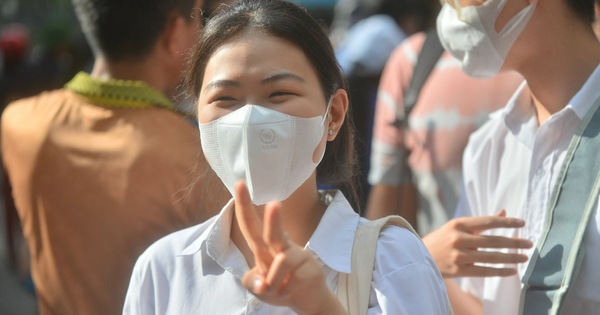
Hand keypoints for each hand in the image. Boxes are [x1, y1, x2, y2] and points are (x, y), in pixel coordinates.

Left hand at [233, 181, 344, 314]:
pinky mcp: (310, 267)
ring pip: (283, 261)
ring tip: (275, 290)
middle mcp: (280, 247)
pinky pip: (292, 281)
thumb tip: (262, 283)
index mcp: (263, 247)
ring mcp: (298, 255)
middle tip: (274, 204)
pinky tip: (289, 291)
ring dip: (274, 281)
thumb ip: (251, 282)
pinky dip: (285, 292)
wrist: (308, 299)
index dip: (244, 206)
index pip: (251, 225)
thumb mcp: (258, 287)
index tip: (239, 184)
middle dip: (274, 219)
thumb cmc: (279, 286)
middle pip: (274, 233)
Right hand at [423, 210, 533, 277]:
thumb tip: (505, 212)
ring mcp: (459, 256)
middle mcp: (459, 239)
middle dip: (514, 242)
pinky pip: (485, 271)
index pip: (489, 221)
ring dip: (511, 257)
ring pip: (491, 257)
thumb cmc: (442, 239)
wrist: (419, 256)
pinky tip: (512, 271)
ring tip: (524, 257)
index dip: (507, 222)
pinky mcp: (459, 270)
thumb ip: (481, 222)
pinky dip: (500, 271)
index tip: (522, 223)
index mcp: (459, 224)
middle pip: (493, 240)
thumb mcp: (457, 226)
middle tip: (529, 243)